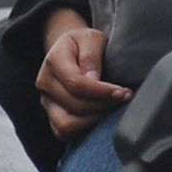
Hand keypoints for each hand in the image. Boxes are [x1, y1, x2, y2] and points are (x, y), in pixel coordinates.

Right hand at [37, 8, 124, 132]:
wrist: (70, 50)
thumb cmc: (84, 43)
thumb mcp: (91, 38)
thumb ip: (91, 56)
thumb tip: (93, 80)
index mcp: (53, 60)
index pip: (76, 83)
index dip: (101, 91)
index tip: (123, 92)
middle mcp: (45, 83)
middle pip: (75, 105)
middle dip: (104, 105)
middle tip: (125, 97)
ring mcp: (47, 101)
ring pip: (66, 124)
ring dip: (94, 120)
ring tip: (113, 109)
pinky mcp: (52, 115)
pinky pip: (64, 133)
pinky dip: (84, 130)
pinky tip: (101, 117)